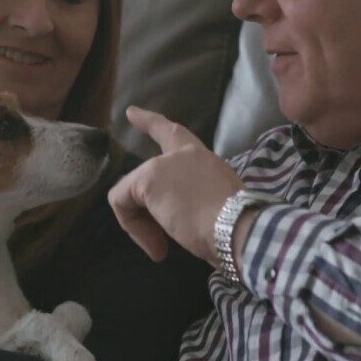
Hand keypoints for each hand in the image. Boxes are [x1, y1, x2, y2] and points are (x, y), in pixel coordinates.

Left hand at [108, 106, 243, 264]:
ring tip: (163, 248)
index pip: (173, 133)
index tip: (131, 112)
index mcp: (201, 158)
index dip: (150, 122)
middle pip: (146, 173)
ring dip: (143, 226)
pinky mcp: (147, 181)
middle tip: (158, 242)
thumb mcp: (220, 202)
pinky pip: (122, 204)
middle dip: (142, 210)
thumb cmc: (237, 221)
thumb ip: (200, 198)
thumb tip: (194, 220)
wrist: (237, 225)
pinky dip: (133, 228)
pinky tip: (156, 246)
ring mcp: (161, 166)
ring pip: (133, 195)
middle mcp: (180, 155)